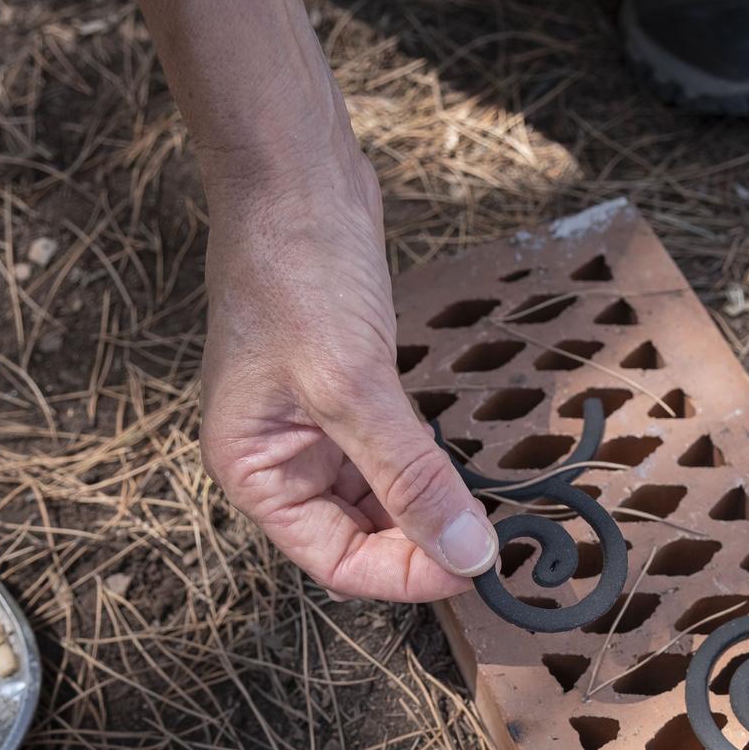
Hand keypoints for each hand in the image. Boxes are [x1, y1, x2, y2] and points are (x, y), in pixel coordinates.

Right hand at [198, 150, 496, 601]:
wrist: (293, 174)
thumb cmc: (296, 271)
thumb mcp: (355, 385)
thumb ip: (411, 476)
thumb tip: (467, 551)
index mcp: (254, 471)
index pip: (335, 562)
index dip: (405, 574)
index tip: (474, 566)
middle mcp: (277, 458)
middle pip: (359, 538)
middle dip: (423, 544)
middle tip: (493, 542)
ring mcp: (312, 424)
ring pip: (381, 498)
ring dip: (431, 507)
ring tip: (488, 509)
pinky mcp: (347, 391)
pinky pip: (393, 452)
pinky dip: (428, 465)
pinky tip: (464, 464)